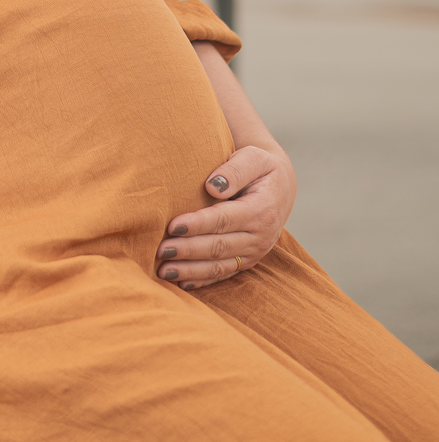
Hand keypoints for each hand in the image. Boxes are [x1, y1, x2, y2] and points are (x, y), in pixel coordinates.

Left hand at [156, 144, 295, 289]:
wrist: (280, 188)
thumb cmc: (260, 168)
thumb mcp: (254, 158)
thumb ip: (235, 170)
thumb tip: (212, 187)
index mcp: (261, 209)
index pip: (224, 219)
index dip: (198, 224)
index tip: (172, 225)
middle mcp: (260, 236)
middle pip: (219, 246)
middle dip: (189, 250)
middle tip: (161, 250)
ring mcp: (255, 252)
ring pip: (220, 265)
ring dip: (191, 270)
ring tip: (164, 271)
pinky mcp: (248, 261)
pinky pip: (225, 273)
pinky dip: (203, 280)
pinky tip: (182, 282)